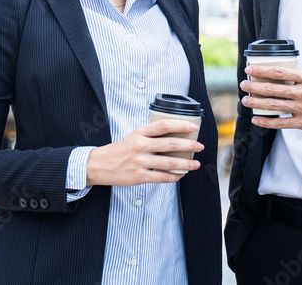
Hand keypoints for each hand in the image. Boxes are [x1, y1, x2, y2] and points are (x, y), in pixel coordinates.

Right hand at [85, 120, 203, 186]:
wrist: (101, 165)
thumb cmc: (121, 149)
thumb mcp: (134, 135)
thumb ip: (151, 135)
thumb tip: (175, 135)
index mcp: (140, 132)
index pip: (164, 125)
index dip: (181, 125)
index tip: (194, 127)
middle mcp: (141, 145)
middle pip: (171, 144)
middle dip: (189, 146)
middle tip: (200, 146)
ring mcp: (140, 162)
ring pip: (170, 163)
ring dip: (186, 164)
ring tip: (196, 164)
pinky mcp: (139, 176)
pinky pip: (162, 177)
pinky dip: (174, 177)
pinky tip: (181, 175)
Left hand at [241, 65, 301, 131]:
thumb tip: (283, 74)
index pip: (279, 72)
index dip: (262, 70)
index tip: (251, 69)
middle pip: (273, 89)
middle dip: (255, 87)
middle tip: (244, 84)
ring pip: (274, 105)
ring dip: (257, 103)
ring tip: (246, 100)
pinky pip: (281, 123)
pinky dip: (267, 122)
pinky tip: (257, 120)